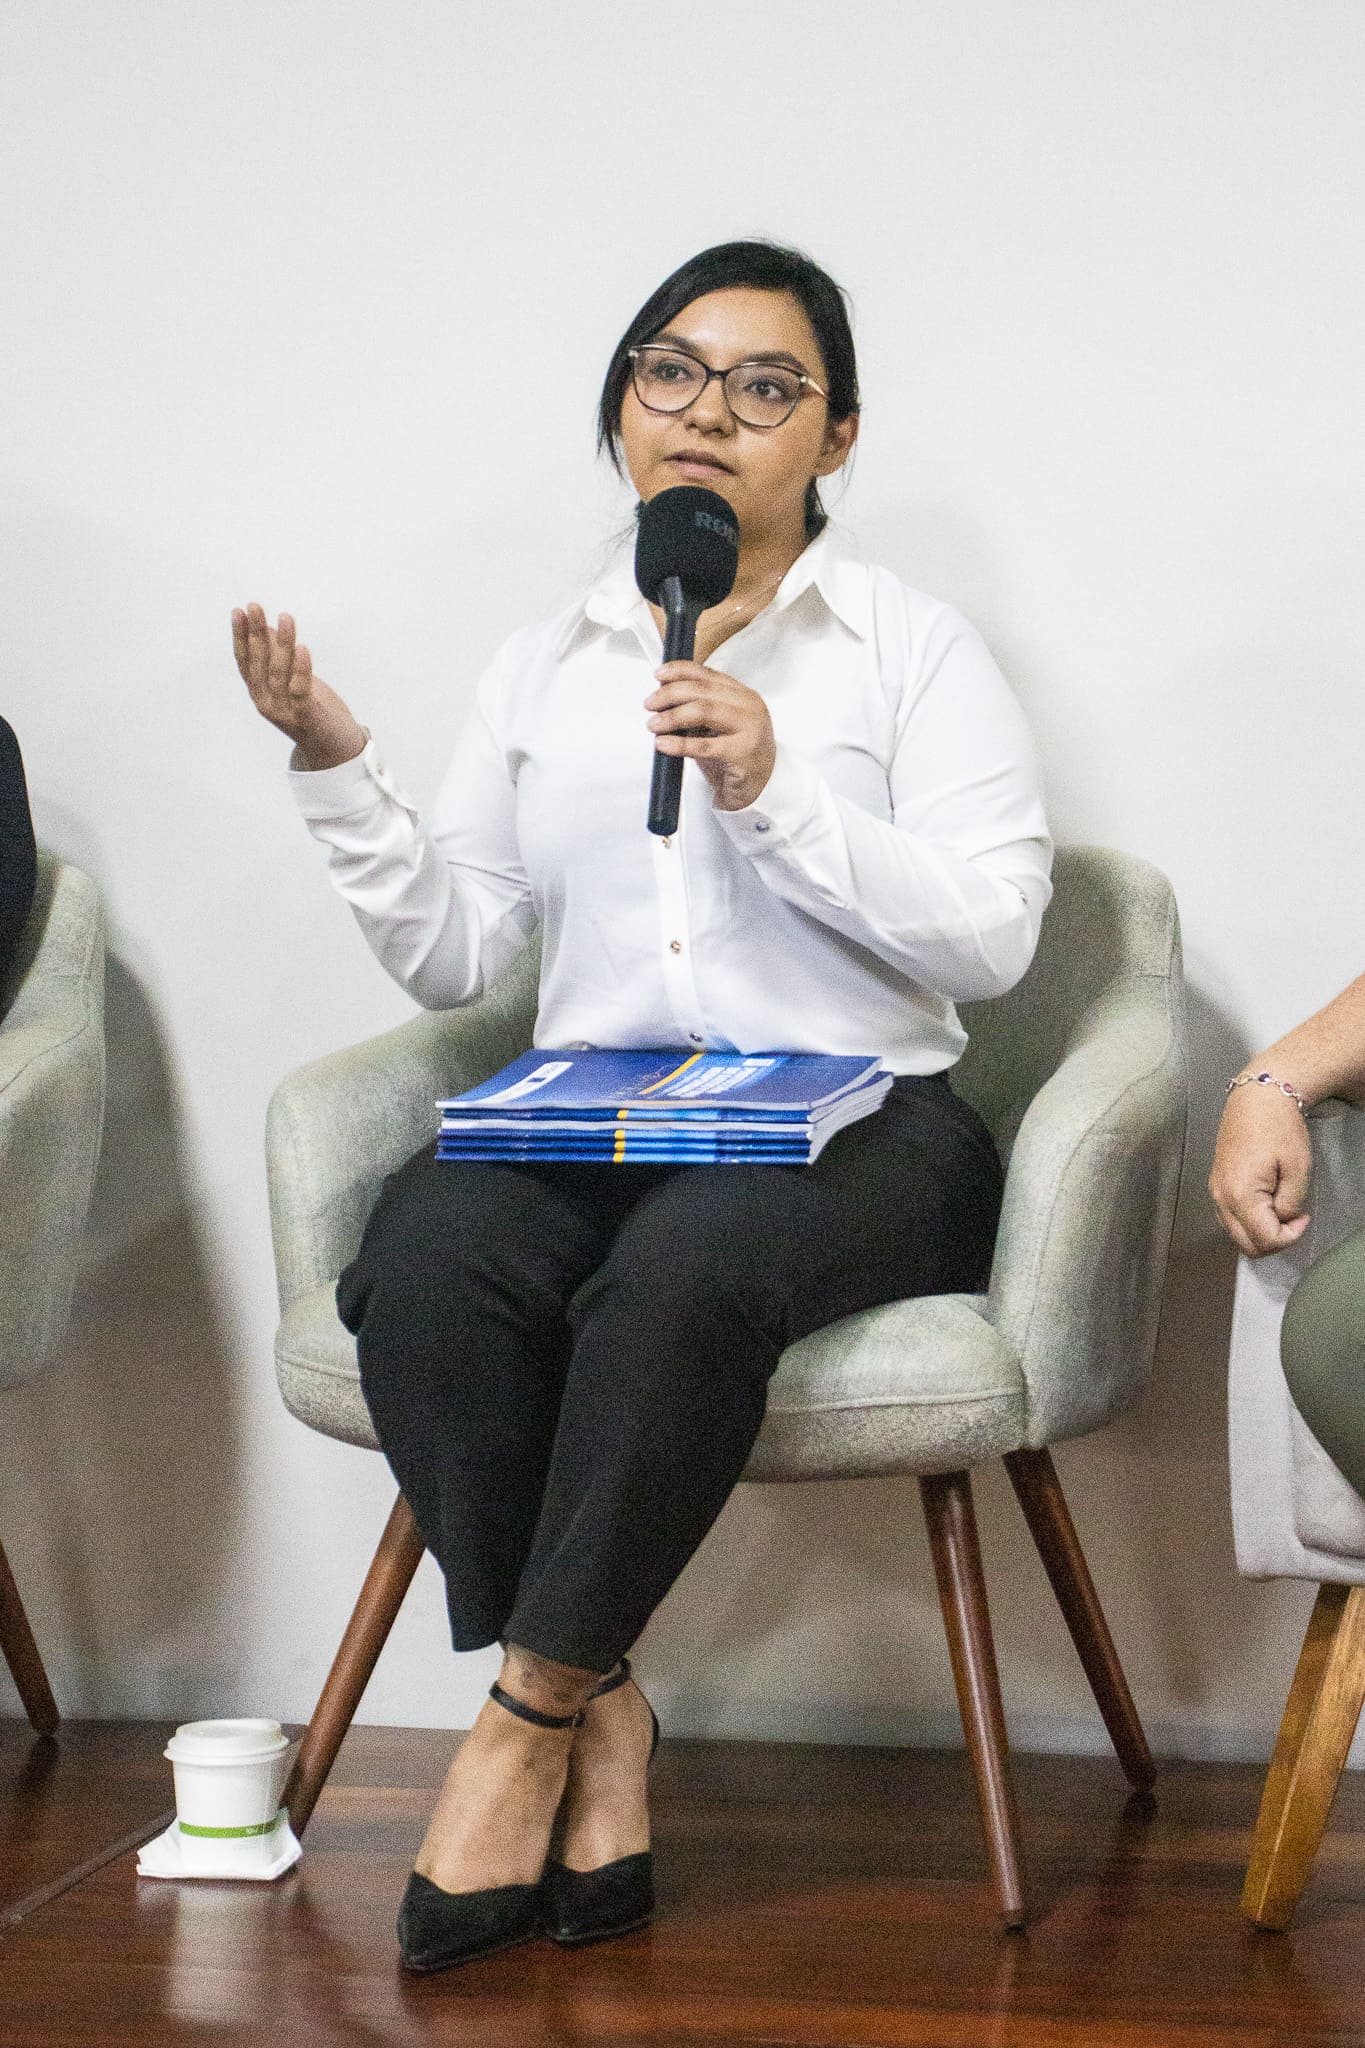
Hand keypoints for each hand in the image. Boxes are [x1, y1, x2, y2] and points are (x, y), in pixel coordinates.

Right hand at [231, 603, 365, 770]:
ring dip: (282, 643)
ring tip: (286, 617)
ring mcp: (284, 711)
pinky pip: (301, 690)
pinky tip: (303, 648)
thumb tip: (265, 627)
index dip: (239, 636)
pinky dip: (301, 669)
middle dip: (255, 633)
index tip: (238, 611)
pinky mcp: (306, 717)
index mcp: (260, 692)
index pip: (244, 661)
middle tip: (255, 607)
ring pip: (279, 672)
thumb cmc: (313, 709)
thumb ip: (277, 657)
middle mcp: (266, 702)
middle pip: (258, 663)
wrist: (334, 748)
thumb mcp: (291, 679)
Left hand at [646, 661, 775, 811]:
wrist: (762, 786)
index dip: (679, 671)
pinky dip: (679, 744)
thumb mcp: (718, 725)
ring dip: (673, 716)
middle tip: (650, 704)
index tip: (659, 675)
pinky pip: (705, 746)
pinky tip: (663, 744)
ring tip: (654, 724)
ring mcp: (749, 729)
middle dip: (670, 694)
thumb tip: (662, 697)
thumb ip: (697, 708)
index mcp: (742, 694)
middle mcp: (749, 707)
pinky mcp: (742, 754)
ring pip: (704, 711)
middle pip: (702, 690)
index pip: (707, 674)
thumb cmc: (736, 755)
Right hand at [1209, 1082, 1313, 1256]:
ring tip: (1281, 1208)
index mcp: (1240, 1195)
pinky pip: (1230, 1218)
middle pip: (1245, 1245)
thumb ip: (1290, 1203)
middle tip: (1293, 1220)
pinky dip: (1249, 1222)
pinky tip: (1266, 1203)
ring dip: (1261, 1233)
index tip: (1303, 1217)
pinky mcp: (1216, 1185)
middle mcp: (1221, 1198)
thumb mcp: (1298, 1168)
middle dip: (1274, 1241)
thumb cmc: (1279, 1128)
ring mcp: (1215, 1192)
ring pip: (1236, 1235)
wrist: (1256, 1098)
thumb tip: (1283, 1219)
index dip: (1290, 1237)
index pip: (1264, 1240)